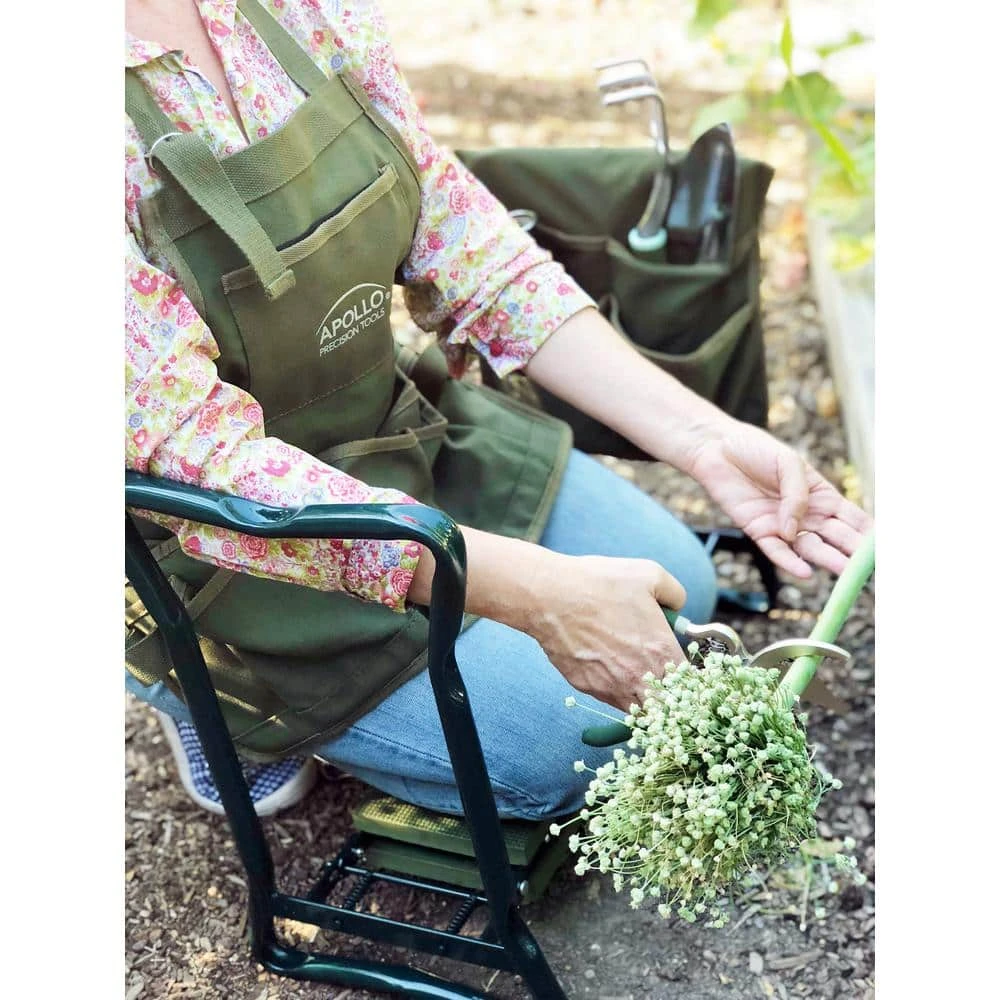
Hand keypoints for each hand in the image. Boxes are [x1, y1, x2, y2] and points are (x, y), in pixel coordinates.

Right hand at [526, 554, 688, 711]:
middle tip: (662, 676)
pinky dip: (615, 688)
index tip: (682, 668)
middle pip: (667, 706)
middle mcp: (640, 677)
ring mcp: (613, 687)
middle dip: (668, 695)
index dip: (689, 677)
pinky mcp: (588, 688)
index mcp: (662, 651)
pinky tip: (607, 664)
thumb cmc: (599, 583)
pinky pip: (610, 698)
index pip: (690, 685)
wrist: (550, 596)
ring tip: (633, 670)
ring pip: (638, 708)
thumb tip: (677, 608)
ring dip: (642, 696)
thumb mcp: (650, 574)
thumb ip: (676, 594)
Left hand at [688, 422, 872, 578]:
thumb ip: (796, 495)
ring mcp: (783, 525)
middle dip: (854, 553)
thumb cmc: (755, 449)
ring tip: (846, 575)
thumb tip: (795, 529)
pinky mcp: (759, 531)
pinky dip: (789, 562)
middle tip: (871, 571)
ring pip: (811, 548)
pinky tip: (805, 572)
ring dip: (828, 561)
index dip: (869, 534)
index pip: (852, 519)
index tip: (884, 550)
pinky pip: (776, 551)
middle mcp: (807, 514)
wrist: (716, 449)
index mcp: (822, 495)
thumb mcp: (787, 463)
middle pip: (836, 538)